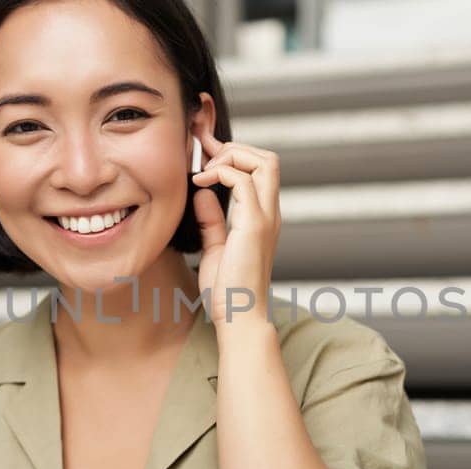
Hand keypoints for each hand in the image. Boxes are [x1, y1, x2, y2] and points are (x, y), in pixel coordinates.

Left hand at [190, 131, 280, 329]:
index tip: (203, 154)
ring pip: (263, 161)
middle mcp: (270, 213)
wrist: (238, 318)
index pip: (260, 169)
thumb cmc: (228, 292)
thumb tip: (204, 194)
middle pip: (268, 158)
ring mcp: (265, 218)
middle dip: (235, 148)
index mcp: (262, 217)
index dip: (233, 154)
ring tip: (204, 173)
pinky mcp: (254, 225)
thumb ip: (212, 221)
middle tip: (203, 158)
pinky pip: (244, 180)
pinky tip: (200, 185)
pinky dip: (221, 173)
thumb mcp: (215, 249)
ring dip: (230, 157)